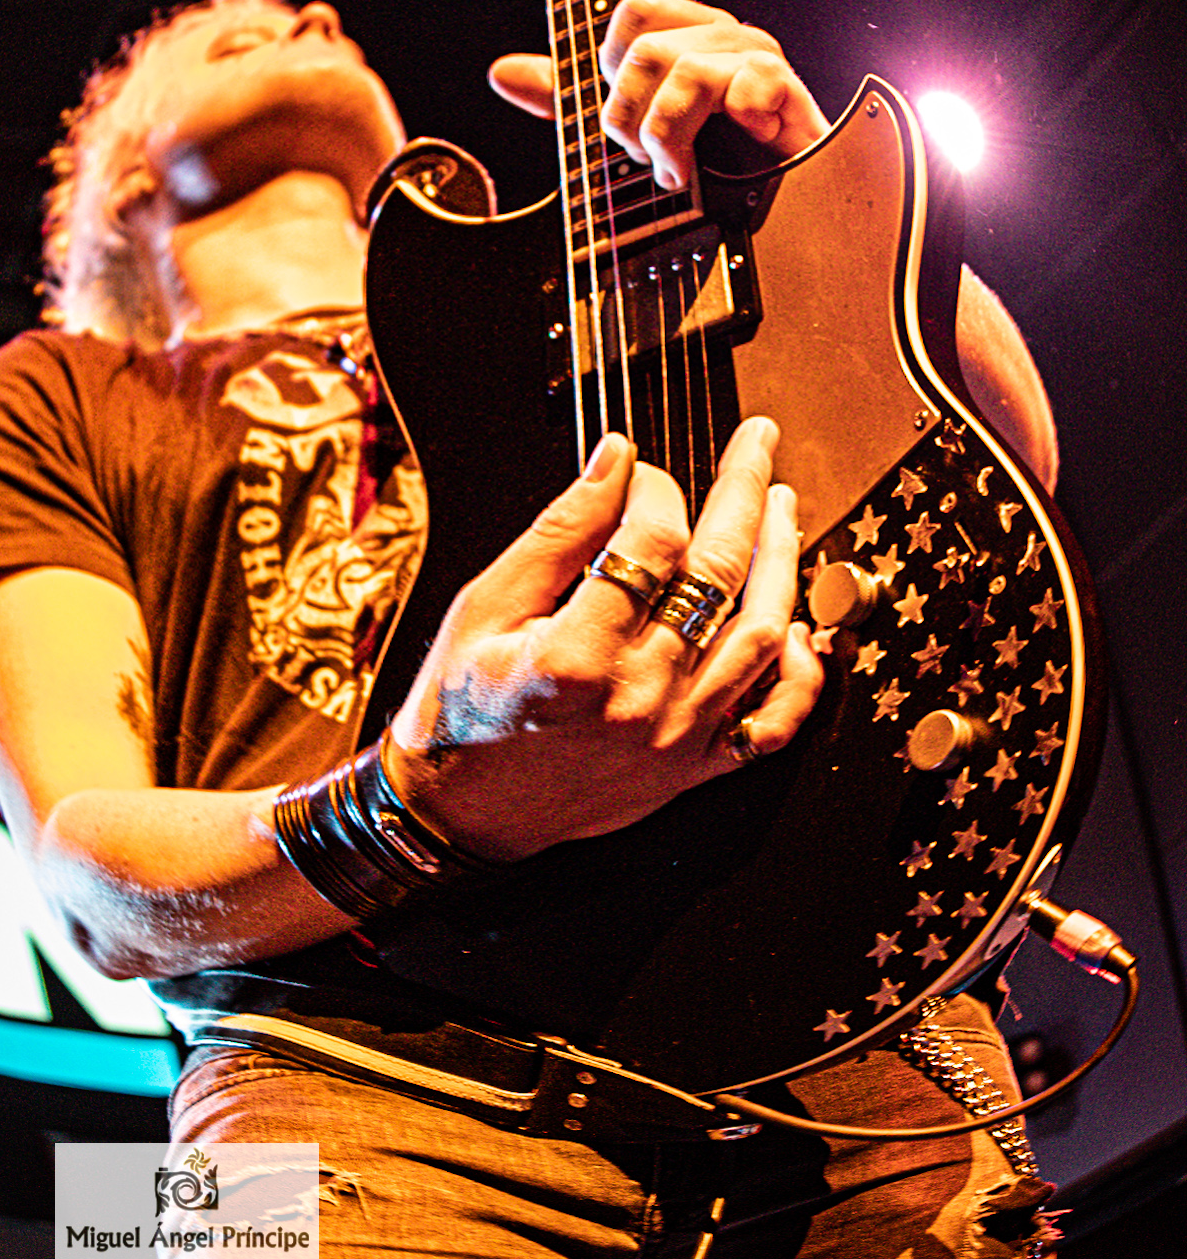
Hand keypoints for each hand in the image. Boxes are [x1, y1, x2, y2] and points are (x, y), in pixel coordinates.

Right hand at [387, 416, 821, 861]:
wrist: (459, 813)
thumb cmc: (459, 708)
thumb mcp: (486, 605)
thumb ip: (558, 531)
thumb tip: (616, 460)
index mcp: (578, 655)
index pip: (652, 541)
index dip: (655, 488)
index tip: (640, 473)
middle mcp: (638, 697)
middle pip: (720, 575)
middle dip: (746, 493)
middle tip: (757, 444)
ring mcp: (674, 738)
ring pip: (760, 637)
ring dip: (781, 562)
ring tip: (780, 510)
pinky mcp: (691, 768)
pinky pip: (772, 723)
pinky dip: (798, 674)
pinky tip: (794, 627)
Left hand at [489, 0, 828, 189]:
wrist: (779, 221)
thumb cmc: (710, 172)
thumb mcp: (622, 130)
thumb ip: (568, 100)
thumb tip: (503, 71)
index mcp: (687, 35)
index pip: (635, 8)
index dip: (612, 70)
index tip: (627, 120)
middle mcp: (724, 38)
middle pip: (648, 48)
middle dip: (631, 119)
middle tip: (650, 161)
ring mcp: (760, 61)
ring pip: (686, 69)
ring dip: (670, 137)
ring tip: (683, 174)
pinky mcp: (790, 92)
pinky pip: (749, 82)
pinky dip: (731, 121)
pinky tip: (739, 145)